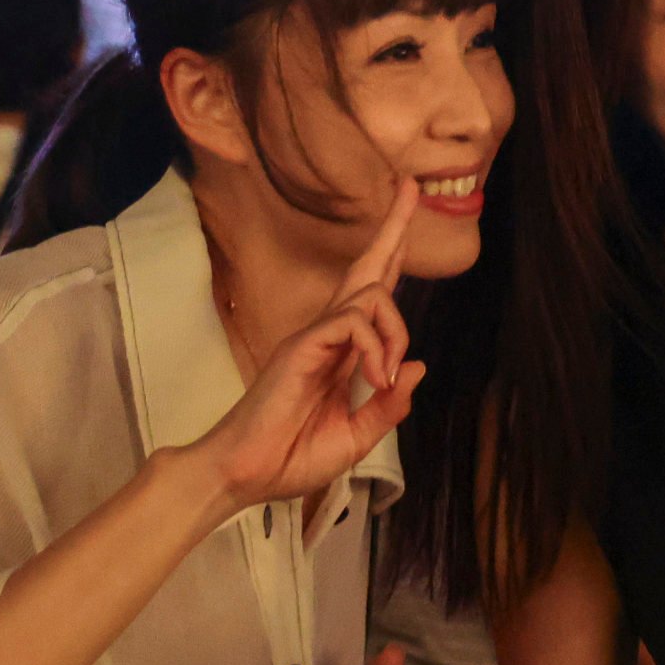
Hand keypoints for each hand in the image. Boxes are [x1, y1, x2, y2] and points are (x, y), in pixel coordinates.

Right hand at [196, 178, 425, 516]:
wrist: (247, 475)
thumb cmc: (293, 457)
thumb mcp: (357, 435)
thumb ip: (388, 404)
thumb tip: (417, 366)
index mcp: (340, 353)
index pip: (372, 298)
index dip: (391, 262)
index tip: (407, 225)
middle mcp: (328, 336)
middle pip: (367, 271)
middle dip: (393, 230)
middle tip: (412, 188)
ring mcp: (313, 337)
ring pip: (370, 295)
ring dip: (394, 331)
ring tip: (382, 376)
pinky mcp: (303, 345)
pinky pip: (352, 321)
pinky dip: (374, 345)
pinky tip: (374, 377)